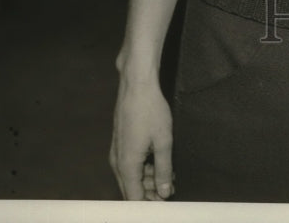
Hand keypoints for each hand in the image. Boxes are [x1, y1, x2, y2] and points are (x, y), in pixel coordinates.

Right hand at [109, 76, 174, 200]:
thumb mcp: (163, 141)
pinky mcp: (120, 143)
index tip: (165, 202)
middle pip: (131, 190)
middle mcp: (117, 162)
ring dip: (149, 180)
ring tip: (169, 174)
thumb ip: (164, 170)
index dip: (150, 205)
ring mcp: (117, 152)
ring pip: (131, 177)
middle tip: (171, 188)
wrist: (136, 84)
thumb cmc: (150, 110)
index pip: (134, 199)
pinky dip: (144, 168)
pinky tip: (159, 161)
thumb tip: (164, 193)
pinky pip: (130, 164)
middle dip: (151, 193)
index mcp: (127, 166)